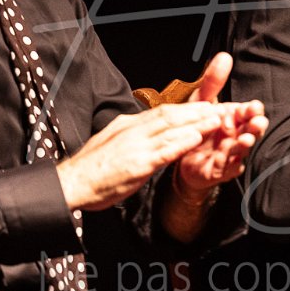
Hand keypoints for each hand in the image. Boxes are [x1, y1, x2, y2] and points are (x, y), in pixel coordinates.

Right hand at [57, 100, 228, 212]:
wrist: (71, 184)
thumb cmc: (91, 169)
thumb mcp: (112, 143)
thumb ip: (131, 135)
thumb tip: (144, 129)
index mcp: (127, 125)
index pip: (161, 112)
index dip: (185, 109)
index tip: (203, 106)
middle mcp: (133, 131)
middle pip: (170, 115)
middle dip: (196, 111)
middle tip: (218, 107)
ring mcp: (135, 146)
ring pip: (171, 129)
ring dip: (196, 123)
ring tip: (216, 120)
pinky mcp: (137, 164)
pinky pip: (164, 151)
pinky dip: (182, 143)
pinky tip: (197, 138)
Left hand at [173, 52, 267, 196]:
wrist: (181, 156)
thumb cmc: (196, 127)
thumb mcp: (201, 101)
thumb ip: (213, 82)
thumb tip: (224, 56)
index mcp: (235, 118)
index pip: (250, 112)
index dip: (253, 110)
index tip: (252, 107)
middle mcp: (237, 135)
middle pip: (252, 130)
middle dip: (256, 127)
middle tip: (256, 123)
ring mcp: (231, 153)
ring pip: (243, 149)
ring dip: (245, 145)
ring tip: (244, 139)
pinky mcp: (221, 170)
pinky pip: (226, 167)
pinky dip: (226, 163)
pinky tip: (224, 157)